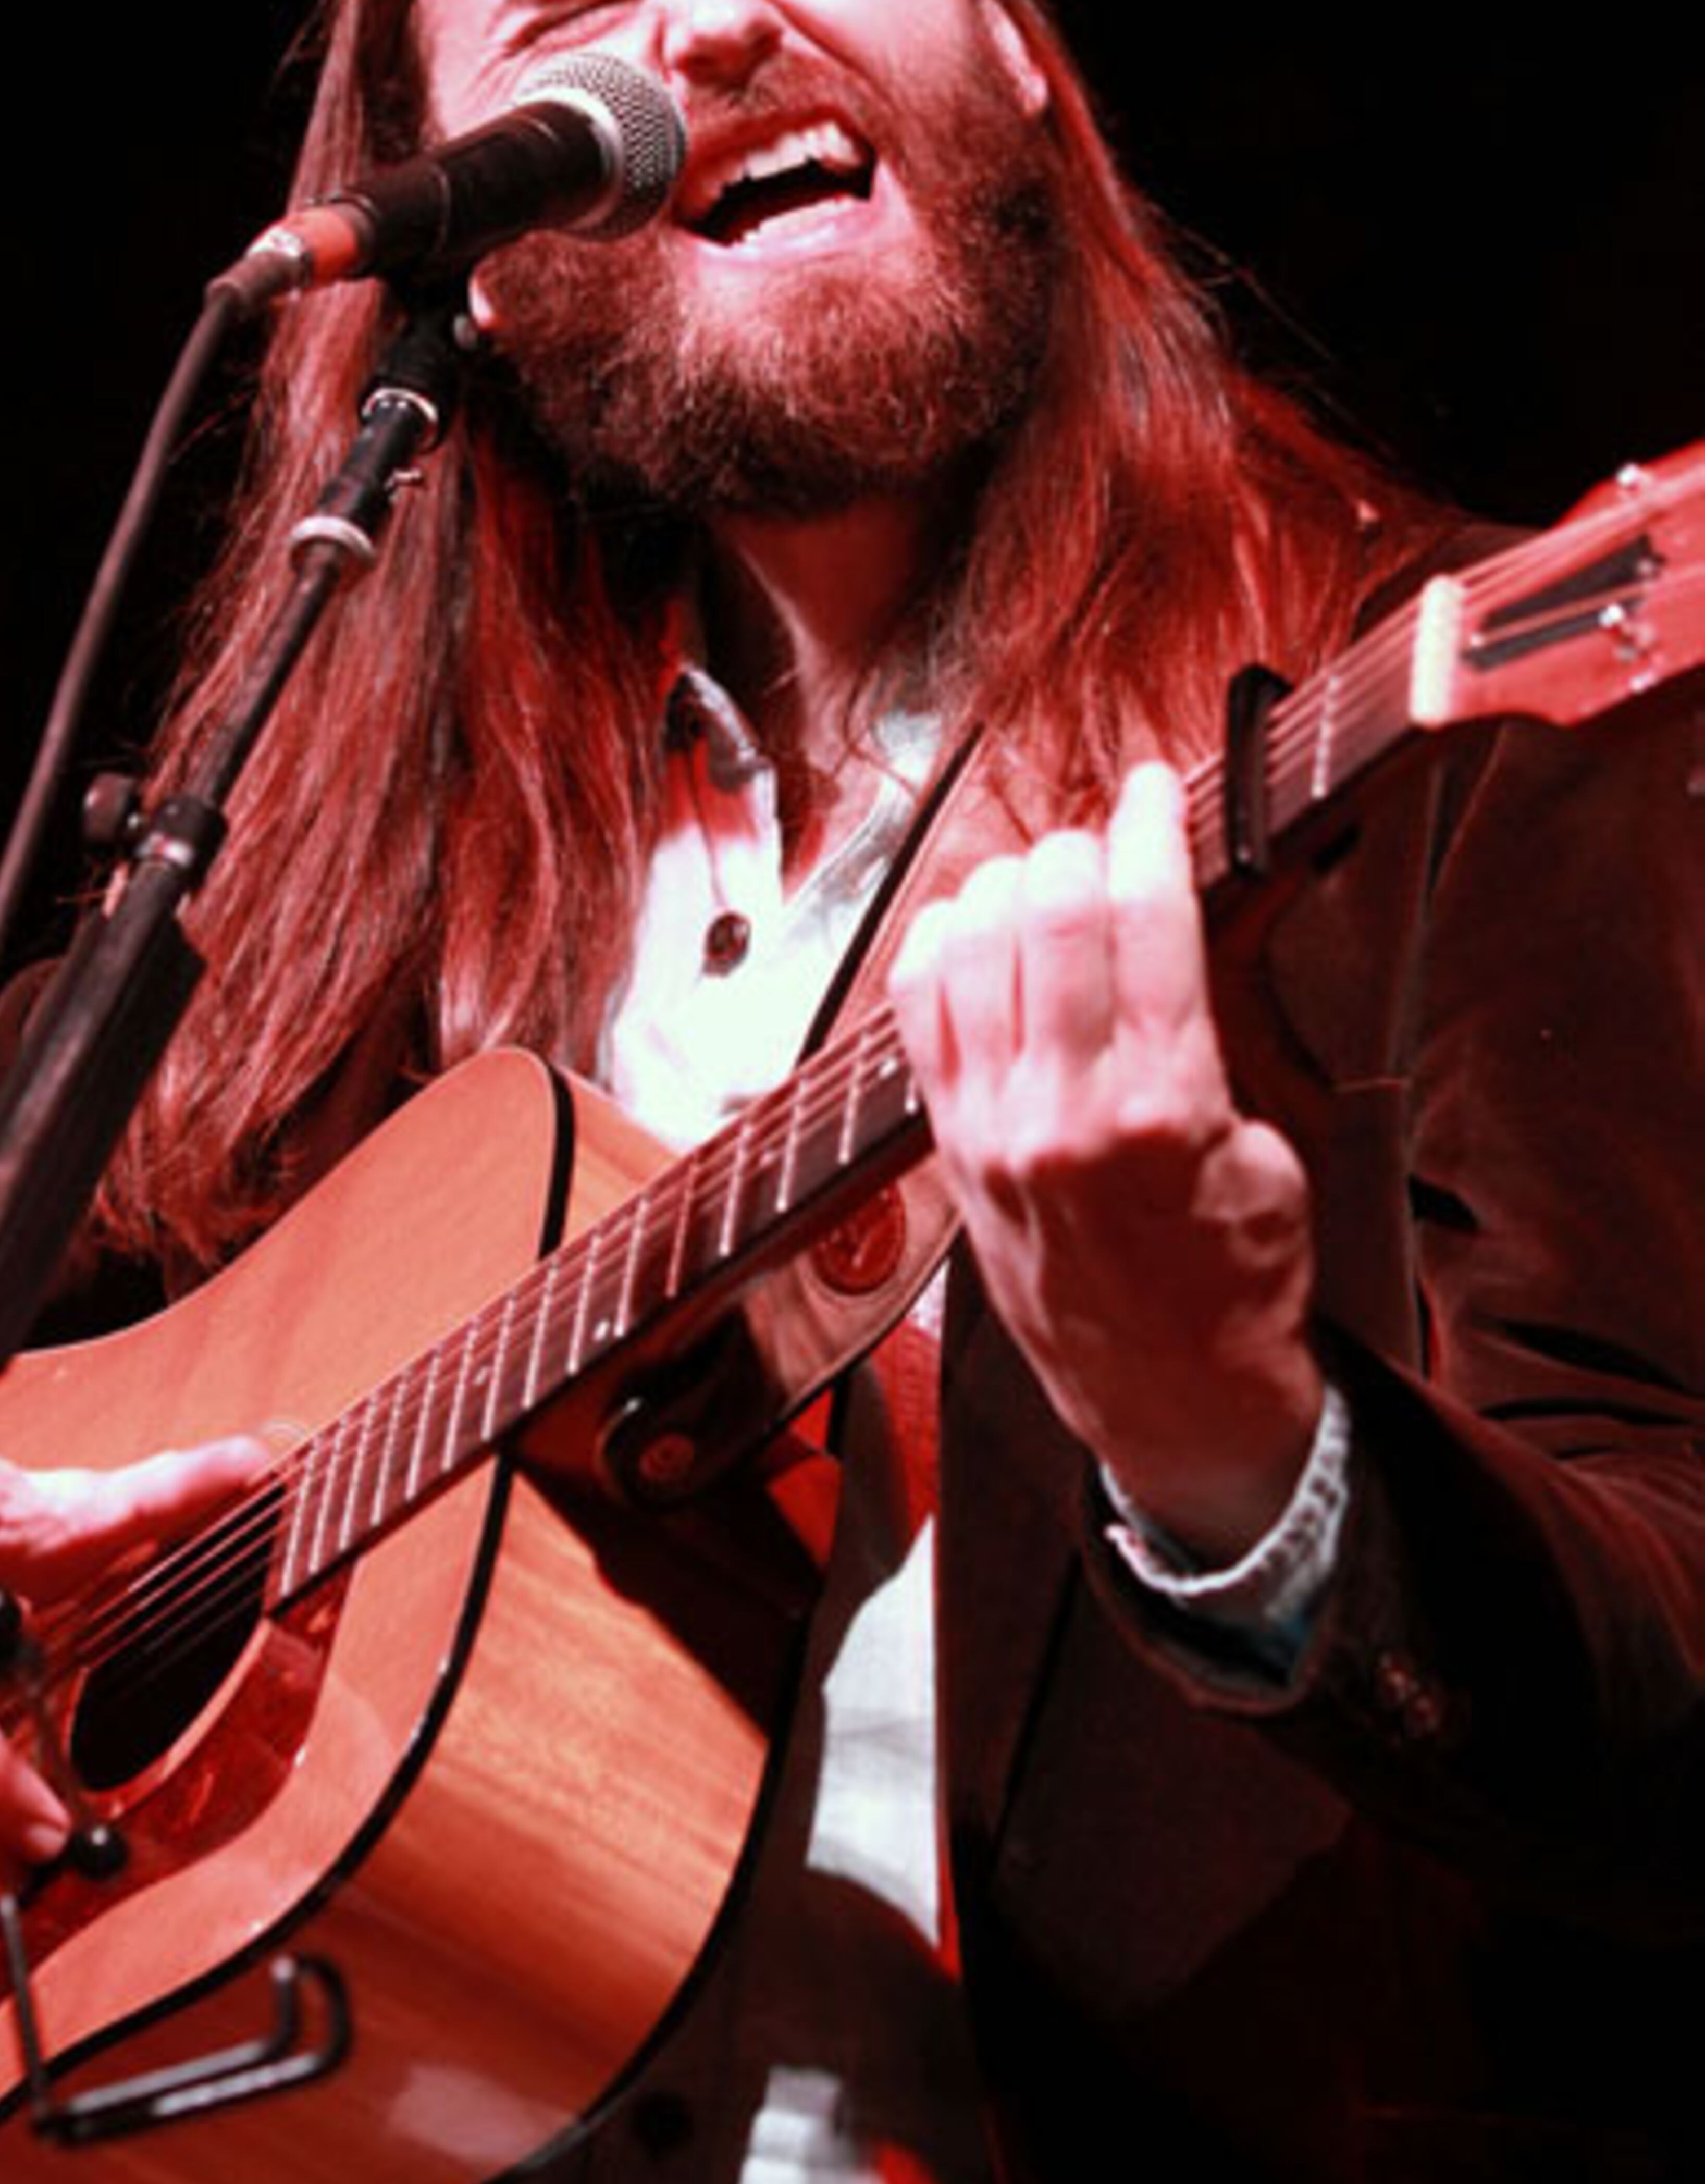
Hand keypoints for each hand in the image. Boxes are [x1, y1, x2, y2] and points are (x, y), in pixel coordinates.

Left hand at [889, 760, 1320, 1560]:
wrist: (1167, 1398)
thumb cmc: (1236, 1279)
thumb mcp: (1268, 1153)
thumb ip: (1219, 1040)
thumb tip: (1180, 923)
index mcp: (1166, 1111)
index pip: (1146, 918)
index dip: (1151, 827)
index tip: (1159, 785)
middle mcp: (1062, 1113)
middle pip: (1047, 914)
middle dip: (1081, 845)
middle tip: (1109, 838)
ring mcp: (990, 1128)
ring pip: (970, 946)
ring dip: (1010, 884)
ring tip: (1048, 880)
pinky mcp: (948, 1144)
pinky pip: (915, 1005)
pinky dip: (942, 941)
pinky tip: (978, 926)